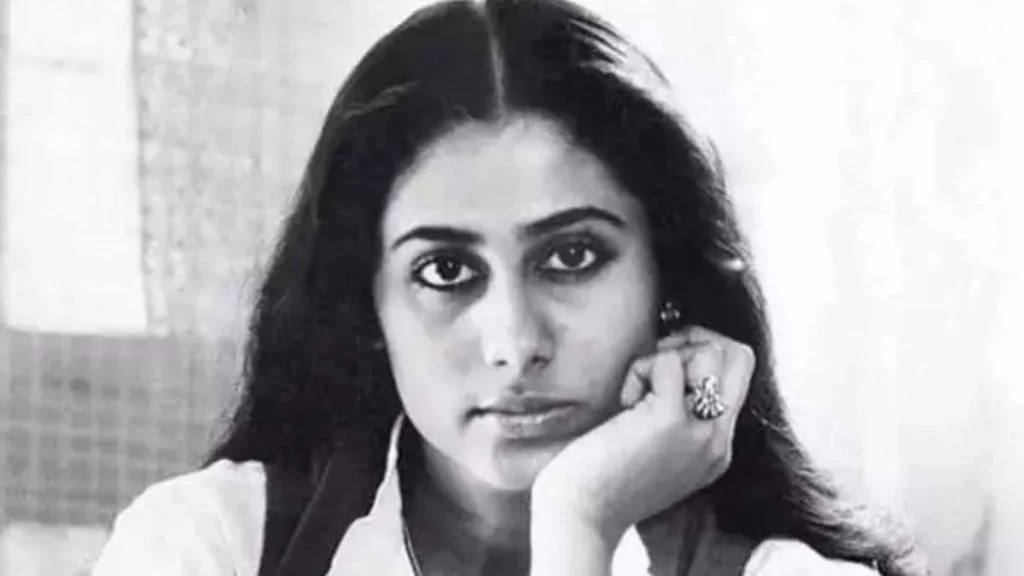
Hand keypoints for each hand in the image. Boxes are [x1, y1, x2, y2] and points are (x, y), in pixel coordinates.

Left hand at [530, 325, 755, 548]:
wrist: (582, 514)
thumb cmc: (606, 476)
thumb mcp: (657, 447)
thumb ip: (679, 416)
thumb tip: (673, 360)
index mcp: (717, 449)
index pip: (738, 375)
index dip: (704, 352)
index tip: (667, 361)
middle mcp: (718, 442)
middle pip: (740, 356)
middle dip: (697, 338)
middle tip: (658, 357)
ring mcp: (700, 432)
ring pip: (709, 352)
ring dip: (665, 355)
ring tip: (638, 390)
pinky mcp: (670, 421)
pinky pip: (667, 361)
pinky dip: (640, 368)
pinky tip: (624, 401)